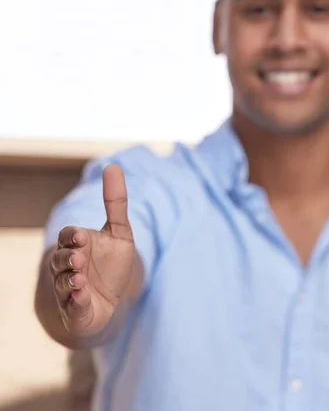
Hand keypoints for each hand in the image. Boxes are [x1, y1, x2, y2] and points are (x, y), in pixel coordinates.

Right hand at [48, 164, 135, 336]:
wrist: (109, 302)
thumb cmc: (111, 265)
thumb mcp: (120, 232)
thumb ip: (116, 202)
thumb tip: (113, 166)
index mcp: (77, 245)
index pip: (68, 236)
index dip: (73, 236)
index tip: (81, 237)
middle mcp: (68, 266)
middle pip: (60, 259)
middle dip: (67, 258)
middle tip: (78, 258)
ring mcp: (68, 288)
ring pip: (62, 282)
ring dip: (70, 280)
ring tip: (80, 279)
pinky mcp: (75, 309)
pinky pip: (72, 305)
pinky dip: (76, 300)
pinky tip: (83, 295)